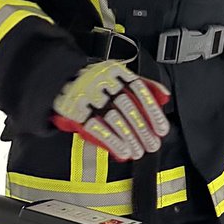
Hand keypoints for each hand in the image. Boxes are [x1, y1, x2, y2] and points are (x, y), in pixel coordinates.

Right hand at [52, 60, 169, 161]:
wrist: (59, 78)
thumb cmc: (97, 80)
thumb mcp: (119, 75)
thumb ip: (143, 83)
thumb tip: (164, 96)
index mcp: (116, 72)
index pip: (140, 91)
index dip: (153, 112)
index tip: (161, 129)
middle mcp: (102, 82)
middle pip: (128, 108)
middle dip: (143, 130)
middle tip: (153, 144)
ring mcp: (88, 96)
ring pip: (113, 119)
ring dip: (129, 138)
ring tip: (139, 151)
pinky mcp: (76, 110)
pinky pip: (96, 128)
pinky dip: (112, 141)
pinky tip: (122, 151)